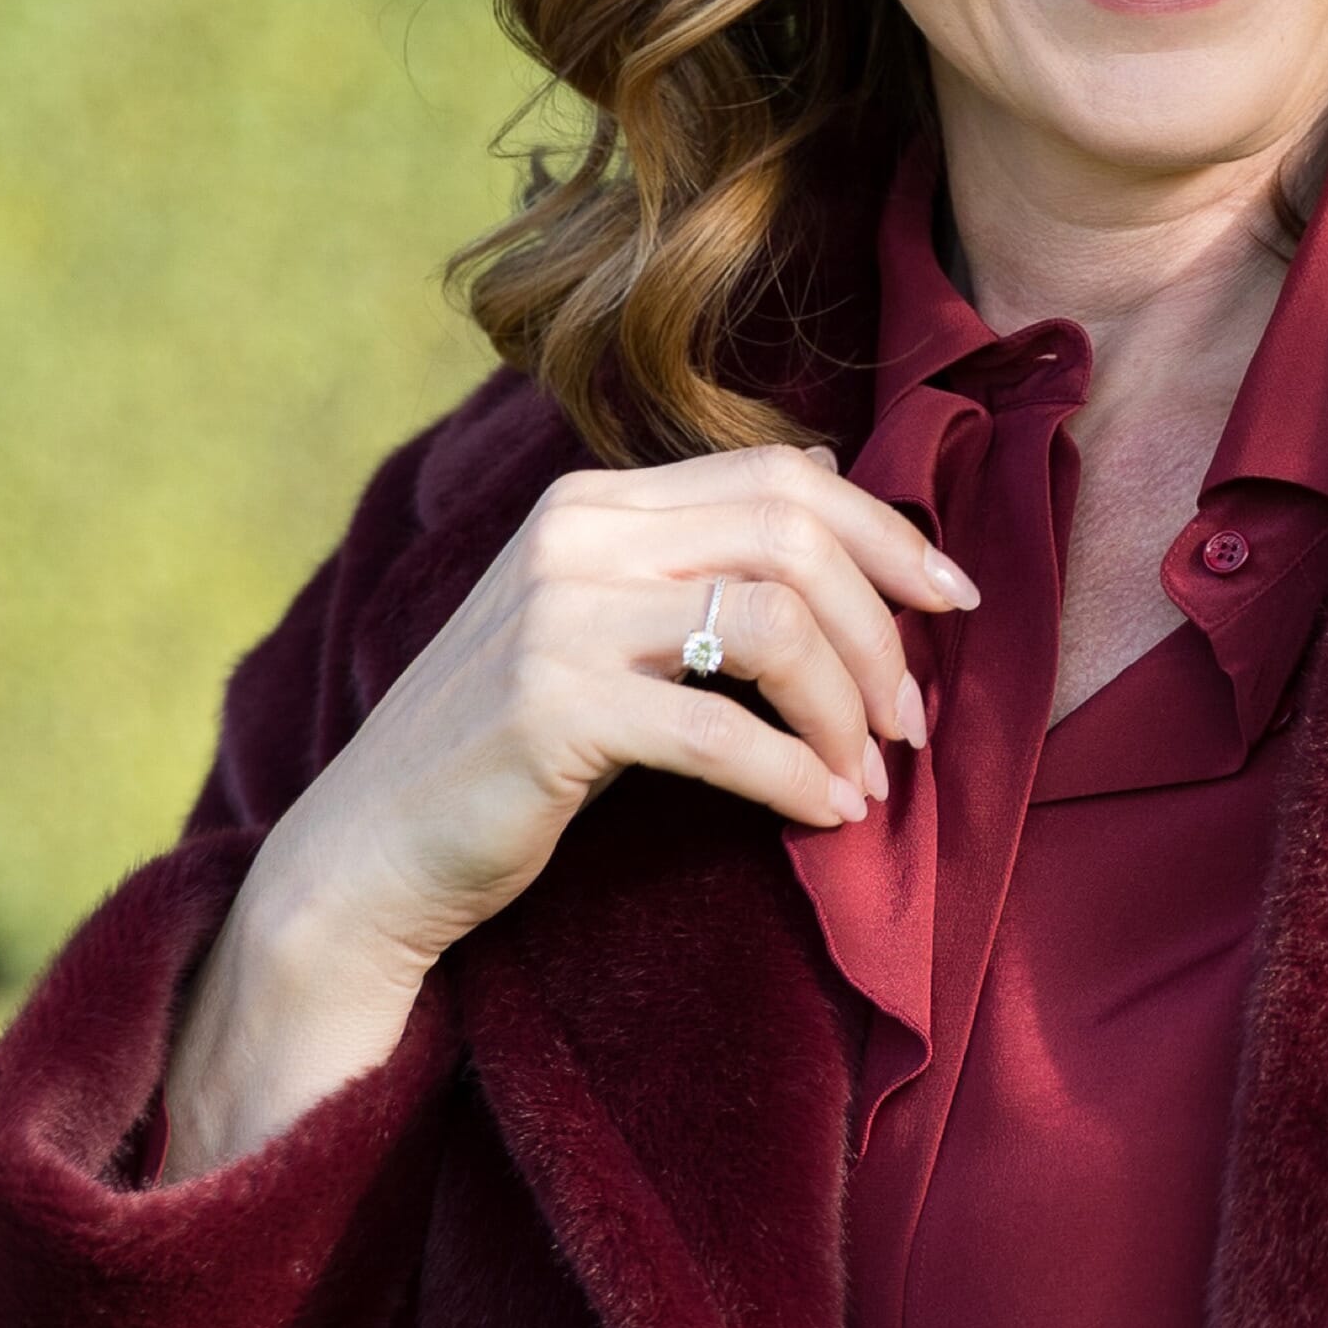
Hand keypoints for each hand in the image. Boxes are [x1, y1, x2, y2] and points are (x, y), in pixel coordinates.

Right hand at [162, 447, 975, 1176]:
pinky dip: (796, 776)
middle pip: (793, 536)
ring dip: (847, 711)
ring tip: (867, 780)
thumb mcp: (601, 631)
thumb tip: (834, 490)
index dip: (890, 533)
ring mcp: (556, 617)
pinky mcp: (551, 708)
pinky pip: (723, 732)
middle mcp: (574, 535)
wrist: (372, 852)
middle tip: (913, 723)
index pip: (780, 475)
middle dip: (882, 632)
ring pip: (773, 624)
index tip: (955, 604)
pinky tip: (824, 816)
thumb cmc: (508, 755)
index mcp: (594, 503)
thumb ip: (693, 566)